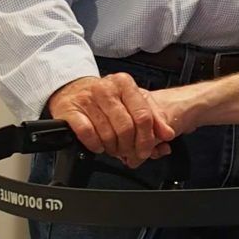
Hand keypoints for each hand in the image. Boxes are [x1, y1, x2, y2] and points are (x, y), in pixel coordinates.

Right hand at [46, 73, 172, 166]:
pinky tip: (99, 146)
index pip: (143, 116)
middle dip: (130, 147)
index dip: (147, 139)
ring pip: (108, 134)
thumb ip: (154, 118)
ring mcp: (87, 99)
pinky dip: (96, 145)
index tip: (146, 150)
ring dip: (113, 149)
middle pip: (126, 128)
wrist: (73, 89)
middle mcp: (106, 89)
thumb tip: (167, 134)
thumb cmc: (106, 98)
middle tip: (130, 154)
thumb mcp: (133, 102)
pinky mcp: (70, 110)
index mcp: (124, 84)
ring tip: (114, 149)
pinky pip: (88, 134)